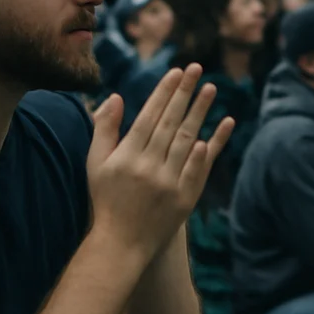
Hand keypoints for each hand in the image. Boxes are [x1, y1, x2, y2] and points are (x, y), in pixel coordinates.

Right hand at [86, 65, 233, 262]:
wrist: (121, 244)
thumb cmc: (105, 199)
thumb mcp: (95, 163)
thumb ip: (104, 128)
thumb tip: (116, 96)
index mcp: (127, 155)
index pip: (150, 115)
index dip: (164, 92)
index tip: (176, 71)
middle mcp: (149, 166)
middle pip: (172, 122)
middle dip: (185, 92)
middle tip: (197, 69)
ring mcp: (169, 183)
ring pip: (189, 141)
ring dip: (201, 113)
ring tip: (211, 89)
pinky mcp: (185, 199)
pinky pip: (200, 168)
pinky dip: (210, 149)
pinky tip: (218, 130)